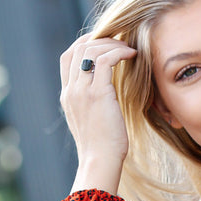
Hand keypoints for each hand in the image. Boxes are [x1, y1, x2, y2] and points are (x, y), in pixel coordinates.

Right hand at [59, 35, 137, 193]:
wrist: (99, 162)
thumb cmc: (103, 148)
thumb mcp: (92, 122)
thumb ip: (93, 103)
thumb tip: (109, 94)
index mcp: (67, 95)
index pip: (68, 57)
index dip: (85, 43)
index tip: (106, 42)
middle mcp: (71, 90)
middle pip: (78, 47)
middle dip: (100, 38)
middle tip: (121, 40)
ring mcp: (81, 91)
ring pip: (91, 49)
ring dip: (112, 43)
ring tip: (129, 48)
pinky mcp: (97, 94)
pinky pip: (105, 60)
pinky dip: (119, 52)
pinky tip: (132, 56)